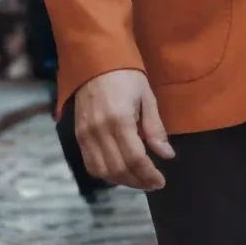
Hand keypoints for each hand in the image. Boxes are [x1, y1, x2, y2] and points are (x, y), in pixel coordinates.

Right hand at [73, 68, 175, 191]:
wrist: (95, 61)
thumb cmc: (127, 76)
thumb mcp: (147, 97)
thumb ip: (155, 128)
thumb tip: (167, 155)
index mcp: (119, 120)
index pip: (134, 158)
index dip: (149, 174)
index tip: (161, 181)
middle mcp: (99, 131)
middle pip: (118, 169)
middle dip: (138, 181)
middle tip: (152, 183)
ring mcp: (85, 134)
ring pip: (103, 171)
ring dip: (122, 181)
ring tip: (138, 179)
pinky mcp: (78, 135)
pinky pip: (90, 164)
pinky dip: (106, 174)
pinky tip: (120, 171)